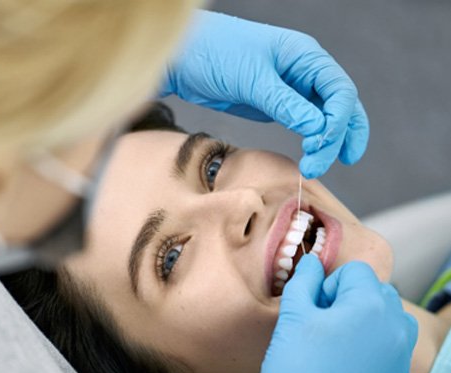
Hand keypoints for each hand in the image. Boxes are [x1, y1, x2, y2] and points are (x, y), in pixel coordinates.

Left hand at [160, 10, 368, 177]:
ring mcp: (292, 89)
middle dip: (336, 138)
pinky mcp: (277, 105)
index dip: (337, 121)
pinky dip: (311, 140)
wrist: (184, 59)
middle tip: (317, 167)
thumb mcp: (251, 79)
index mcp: (305, 56)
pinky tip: (310, 156)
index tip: (318, 145)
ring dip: (326, 143)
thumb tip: (318, 129)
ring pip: (325, 118)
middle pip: (339, 107)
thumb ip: (285, 104)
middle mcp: (304, 71)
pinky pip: (305, 124)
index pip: (340, 91)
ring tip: (315, 168)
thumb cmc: (215, 54)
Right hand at [236, 255, 417, 372]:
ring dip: (365, 319)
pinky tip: (344, 364)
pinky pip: (390, 347)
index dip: (328, 285)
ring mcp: (400, 355)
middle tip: (321, 323)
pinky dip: (371, 345)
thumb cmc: (296, 369)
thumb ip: (304, 282)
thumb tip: (312, 263)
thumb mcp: (292, 317)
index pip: (354, 272)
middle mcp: (395, 326)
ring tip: (337, 341)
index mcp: (370, 304)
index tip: (313, 308)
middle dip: (349, 299)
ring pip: (387, 318)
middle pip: (375, 292)